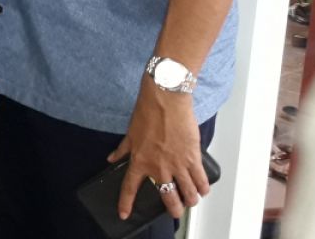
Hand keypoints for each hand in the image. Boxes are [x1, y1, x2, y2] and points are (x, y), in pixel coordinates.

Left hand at [110, 83, 208, 220]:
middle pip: (168, 198)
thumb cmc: (147, 112)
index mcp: (140, 161)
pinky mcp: (193, 158)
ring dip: (190, 200)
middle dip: (173, 209)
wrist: (166, 100)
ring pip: (188, 194)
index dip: (126, 203)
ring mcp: (177, 165)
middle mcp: (158, 168)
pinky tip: (202, 188)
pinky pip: (201, 181)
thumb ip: (122, 150)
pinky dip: (203, 187)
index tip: (124, 214)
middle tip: (175, 210)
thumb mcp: (130, 133)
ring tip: (191, 200)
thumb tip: (111, 158)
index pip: (129, 188)